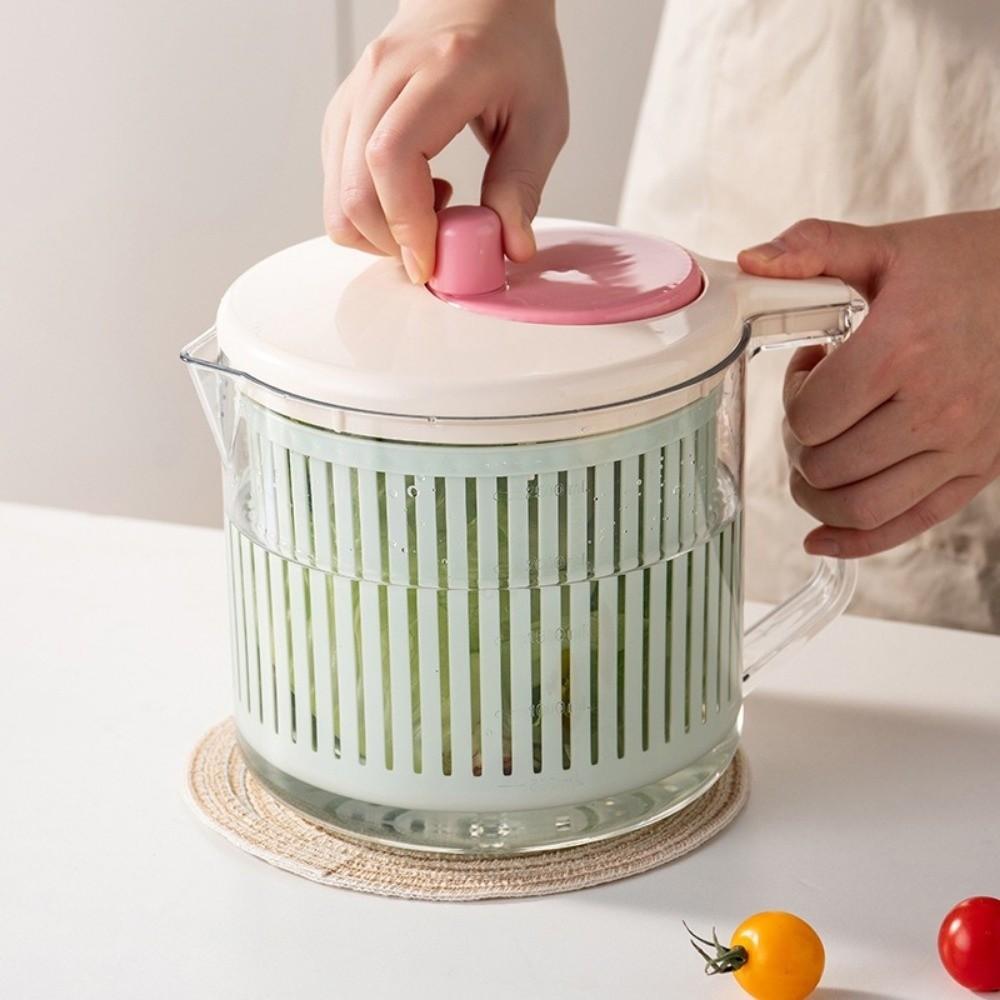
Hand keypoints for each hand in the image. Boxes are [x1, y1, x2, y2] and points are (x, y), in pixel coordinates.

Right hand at [321, 0, 567, 282]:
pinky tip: (415, 192)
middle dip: (392, 242)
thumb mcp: (542, 118)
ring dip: (379, 230)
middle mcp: (382, 77)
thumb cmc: (514, 50)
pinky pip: (338, 183)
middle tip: (438, 248)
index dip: (405, 224)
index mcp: (438, 72)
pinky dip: (370, 210)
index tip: (432, 262)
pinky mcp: (344, 115)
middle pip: (353, 188)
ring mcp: (355, 94)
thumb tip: (510, 247)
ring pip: (336, 195)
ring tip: (432, 210)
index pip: (391, 158)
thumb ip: (522, 185)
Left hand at [738, 211, 999, 557]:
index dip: (793, 396)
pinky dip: (854, 541)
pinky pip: (907, 525)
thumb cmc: (970, 265)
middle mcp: (936, 408)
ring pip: (858, 508)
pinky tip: (820, 536)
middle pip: (825, 466)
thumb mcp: (889, 246)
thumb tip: (751, 262)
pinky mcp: (979, 471)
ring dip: (815, 493)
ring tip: (819, 455)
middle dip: (800, 442)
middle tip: (816, 410)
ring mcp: (962, 447)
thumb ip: (815, 249)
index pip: (809, 416)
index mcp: (902, 350)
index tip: (811, 369)